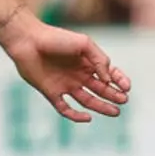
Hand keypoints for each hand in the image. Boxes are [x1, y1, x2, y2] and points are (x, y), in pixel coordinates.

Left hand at [0, 14, 130, 122]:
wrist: (28, 40)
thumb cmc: (56, 38)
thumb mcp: (84, 44)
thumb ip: (100, 60)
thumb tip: (109, 79)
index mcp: (86, 62)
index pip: (108, 75)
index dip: (119, 81)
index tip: (127, 87)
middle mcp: (77, 75)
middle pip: (100, 90)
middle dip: (113, 96)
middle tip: (124, 101)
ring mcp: (65, 85)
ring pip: (87, 101)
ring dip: (102, 107)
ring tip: (116, 112)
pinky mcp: (51, 93)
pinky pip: (65, 109)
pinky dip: (76, 116)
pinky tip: (88, 117)